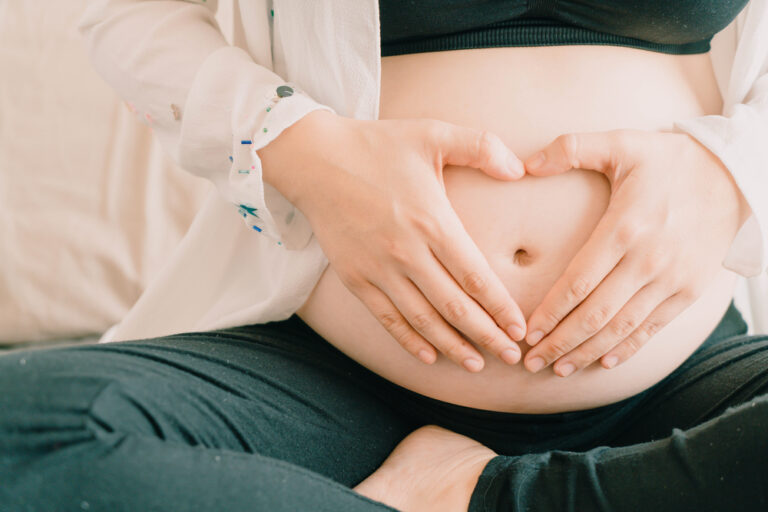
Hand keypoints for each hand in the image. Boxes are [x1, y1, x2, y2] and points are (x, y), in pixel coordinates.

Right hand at [259, 110, 527, 371]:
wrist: (314, 159)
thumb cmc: (377, 145)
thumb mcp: (433, 134)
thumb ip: (483, 147)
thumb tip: (521, 170)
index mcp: (432, 222)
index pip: (475, 277)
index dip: (501, 308)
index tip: (521, 329)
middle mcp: (407, 253)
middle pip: (455, 307)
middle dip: (488, 336)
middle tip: (512, 356)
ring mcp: (378, 270)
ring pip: (423, 320)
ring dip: (453, 346)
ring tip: (477, 364)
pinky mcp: (355, 278)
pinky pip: (387, 318)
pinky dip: (409, 341)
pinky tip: (429, 356)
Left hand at [520, 129, 750, 376]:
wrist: (735, 174)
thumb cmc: (668, 159)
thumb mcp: (622, 142)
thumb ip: (572, 148)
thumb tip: (525, 162)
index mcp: (624, 229)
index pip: (576, 283)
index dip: (549, 314)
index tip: (526, 332)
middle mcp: (648, 261)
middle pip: (594, 315)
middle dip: (559, 343)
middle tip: (530, 362)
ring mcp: (671, 280)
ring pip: (621, 328)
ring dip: (587, 352)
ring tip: (558, 369)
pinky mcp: (690, 290)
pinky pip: (653, 327)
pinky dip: (627, 348)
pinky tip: (603, 362)